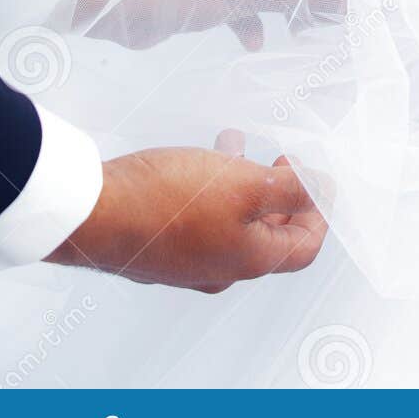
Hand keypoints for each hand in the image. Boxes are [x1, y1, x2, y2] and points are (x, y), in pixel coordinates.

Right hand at [46, 139, 326, 291]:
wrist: (94, 214)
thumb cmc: (170, 201)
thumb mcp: (246, 186)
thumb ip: (292, 190)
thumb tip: (324, 192)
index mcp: (249, 260)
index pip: (304, 247)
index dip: (320, 212)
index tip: (316, 177)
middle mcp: (220, 269)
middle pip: (270, 237)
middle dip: (284, 197)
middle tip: (283, 165)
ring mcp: (187, 260)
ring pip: (232, 220)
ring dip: (245, 184)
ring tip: (242, 148)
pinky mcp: (160, 243)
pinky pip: (199, 214)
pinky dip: (212, 185)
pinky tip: (202, 154)